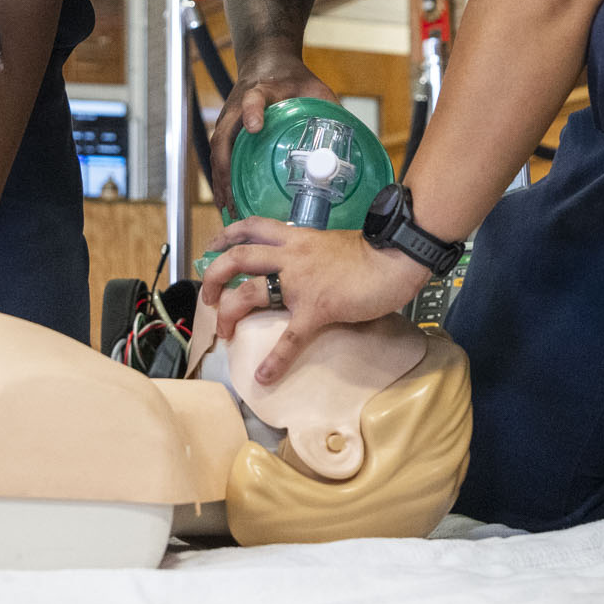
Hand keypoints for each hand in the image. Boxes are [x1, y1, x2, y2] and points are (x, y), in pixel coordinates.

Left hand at [194, 216, 426, 386]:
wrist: (396, 257)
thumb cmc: (371, 252)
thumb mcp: (330, 244)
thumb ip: (310, 254)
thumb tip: (300, 267)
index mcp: (295, 237)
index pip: (250, 227)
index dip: (225, 237)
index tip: (212, 249)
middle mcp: (290, 255)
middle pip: (237, 257)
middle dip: (213, 277)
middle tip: (208, 297)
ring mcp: (300, 282)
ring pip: (248, 291)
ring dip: (228, 312)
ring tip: (224, 331)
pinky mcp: (317, 308)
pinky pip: (290, 338)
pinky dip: (275, 360)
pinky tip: (264, 376)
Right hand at [209, 56, 337, 208]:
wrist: (267, 62)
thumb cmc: (291, 76)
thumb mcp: (314, 87)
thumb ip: (330, 108)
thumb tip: (352, 141)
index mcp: (262, 91)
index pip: (254, 98)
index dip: (253, 112)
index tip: (255, 127)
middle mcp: (238, 106)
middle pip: (224, 137)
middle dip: (226, 169)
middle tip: (234, 197)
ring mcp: (230, 119)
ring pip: (218, 151)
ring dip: (220, 180)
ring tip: (229, 208)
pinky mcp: (228, 129)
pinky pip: (220, 156)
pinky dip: (221, 179)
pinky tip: (227, 201)